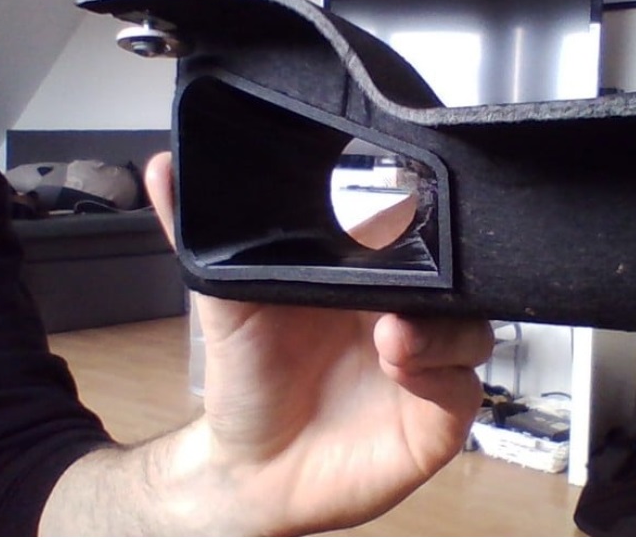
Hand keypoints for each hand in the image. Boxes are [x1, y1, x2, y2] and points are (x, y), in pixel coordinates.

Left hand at [141, 151, 492, 534]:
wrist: (254, 467)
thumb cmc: (248, 379)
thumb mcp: (224, 301)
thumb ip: (198, 235)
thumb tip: (163, 169)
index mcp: (369, 277)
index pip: (418, 232)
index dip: (422, 217)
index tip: (407, 207)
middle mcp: (404, 313)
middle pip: (460, 276)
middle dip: (448, 270)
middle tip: (409, 276)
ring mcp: (425, 362)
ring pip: (472, 327)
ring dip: (442, 328)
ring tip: (393, 334)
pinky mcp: (436, 414)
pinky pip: (464, 385)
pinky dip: (442, 372)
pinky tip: (402, 368)